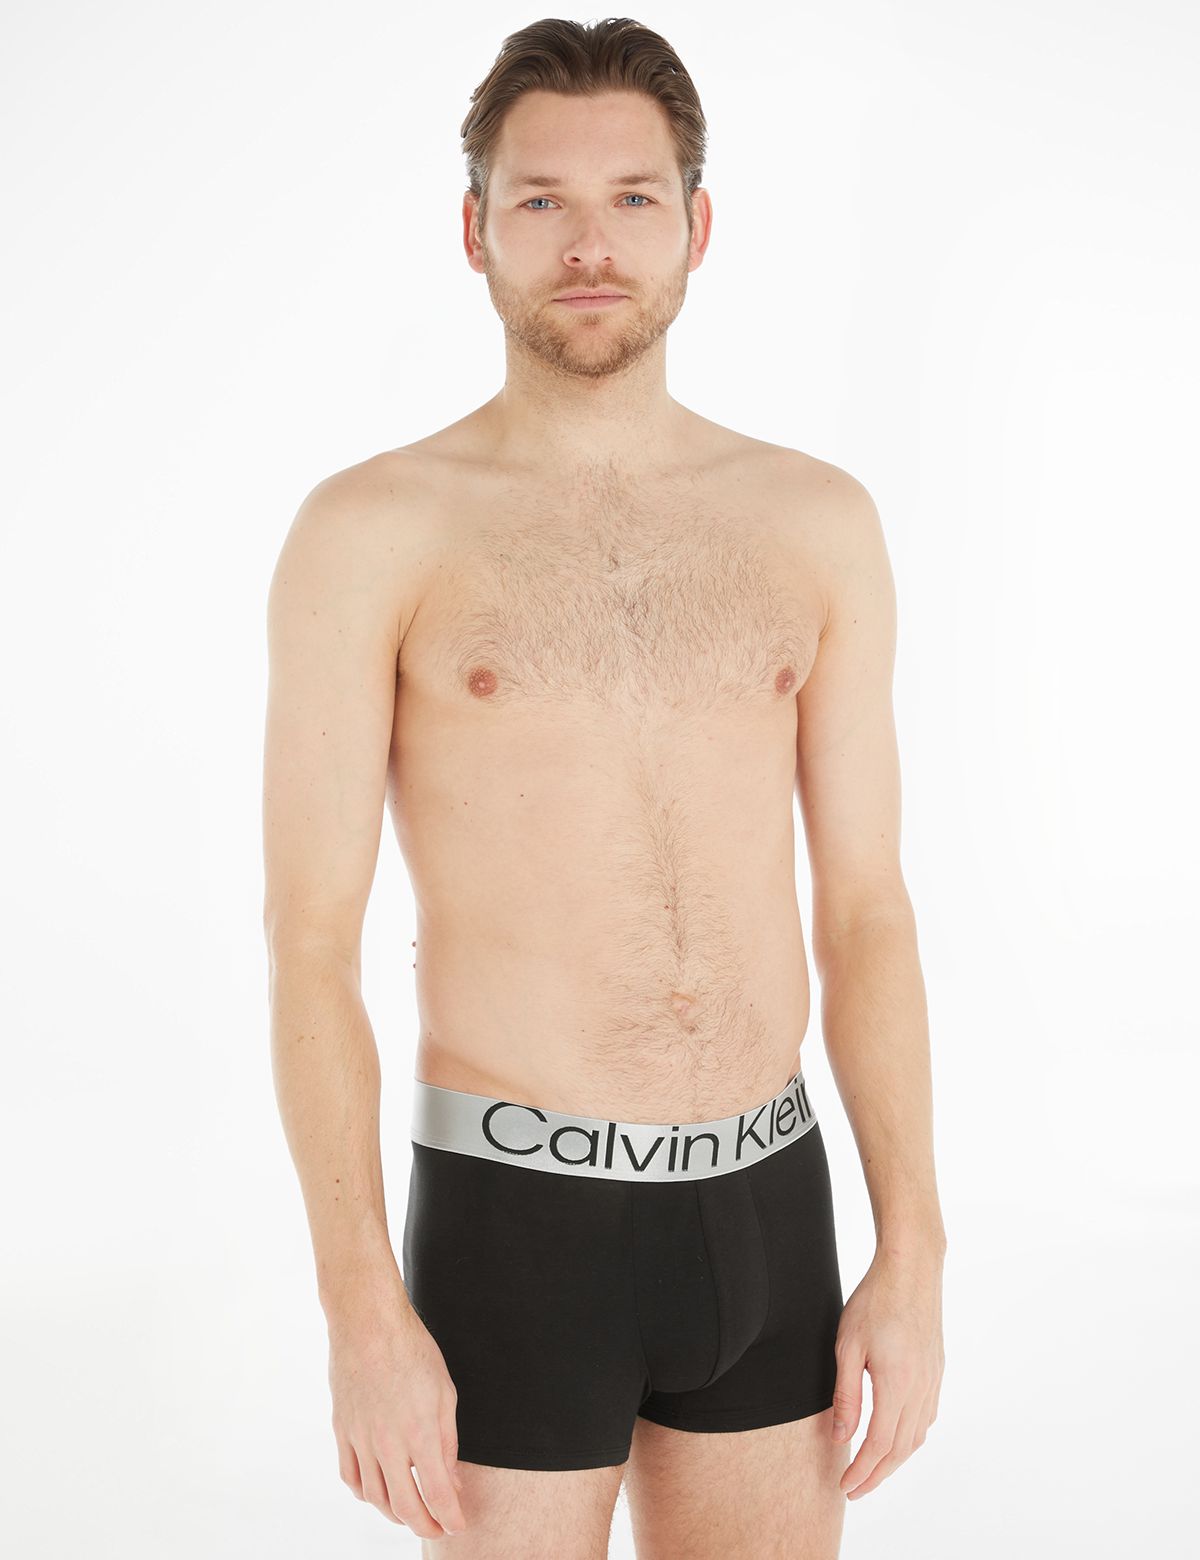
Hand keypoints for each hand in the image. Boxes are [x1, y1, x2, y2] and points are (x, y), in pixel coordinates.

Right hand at [327, 1288, 468, 1539]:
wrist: (368, 1324)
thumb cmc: (412, 1350)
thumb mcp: (444, 1393)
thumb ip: (448, 1442)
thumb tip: (451, 1481)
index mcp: (419, 1433)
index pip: (436, 1493)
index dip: (449, 1517)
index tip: (457, 1525)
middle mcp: (388, 1444)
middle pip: (405, 1505)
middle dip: (424, 1525)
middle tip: (437, 1528)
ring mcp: (360, 1439)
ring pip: (374, 1497)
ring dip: (394, 1513)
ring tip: (410, 1513)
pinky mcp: (342, 1431)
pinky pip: (350, 1476)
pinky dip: (364, 1494)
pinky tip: (377, 1493)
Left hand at [831, 1245, 944, 1500]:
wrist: (911, 1268)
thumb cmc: (874, 1300)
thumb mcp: (847, 1346)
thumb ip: (846, 1395)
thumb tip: (840, 1437)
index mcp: (897, 1385)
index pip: (879, 1445)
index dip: (862, 1471)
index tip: (845, 1486)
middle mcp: (921, 1389)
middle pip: (901, 1449)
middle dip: (877, 1475)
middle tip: (855, 1489)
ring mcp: (933, 1380)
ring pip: (917, 1436)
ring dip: (894, 1459)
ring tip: (872, 1469)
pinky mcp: (936, 1370)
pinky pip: (926, 1417)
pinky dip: (909, 1437)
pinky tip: (896, 1437)